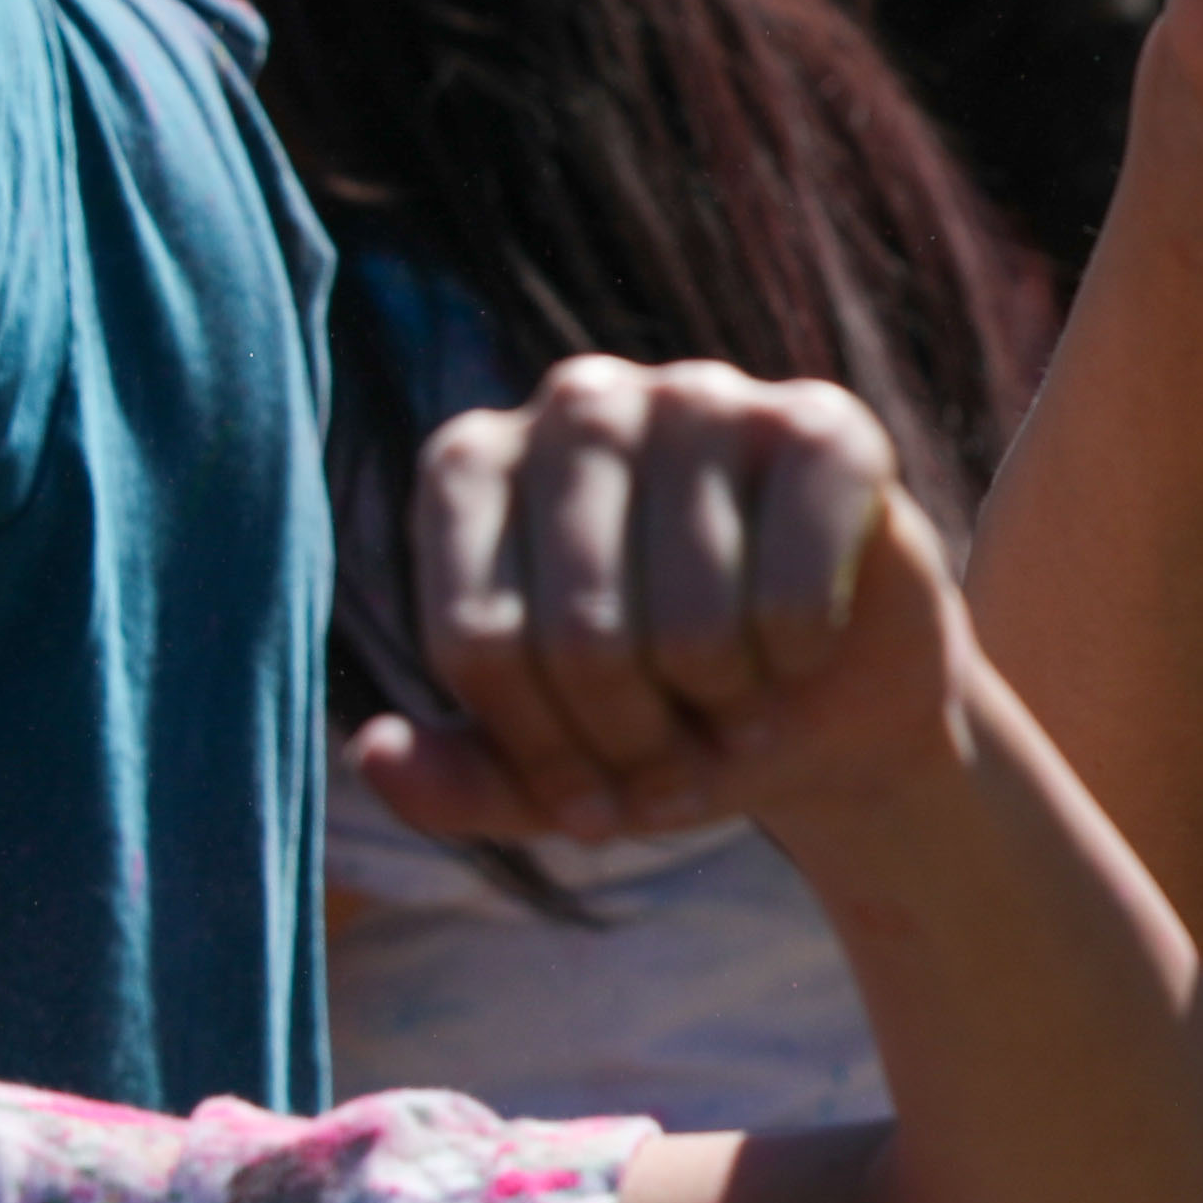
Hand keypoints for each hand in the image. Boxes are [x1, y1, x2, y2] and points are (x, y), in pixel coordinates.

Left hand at [353, 365, 966, 846]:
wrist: (827, 691)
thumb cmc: (663, 713)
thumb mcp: (556, 770)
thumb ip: (455, 776)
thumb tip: (374, 754)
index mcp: (470, 463)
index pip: (476, 642)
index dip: (537, 756)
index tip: (583, 807)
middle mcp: (577, 403)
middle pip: (582, 635)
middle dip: (636, 745)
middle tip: (676, 773)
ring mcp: (700, 395)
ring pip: (692, 622)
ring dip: (723, 711)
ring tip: (736, 711)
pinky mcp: (820, 420)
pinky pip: (795, 590)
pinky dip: (798, 658)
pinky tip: (802, 652)